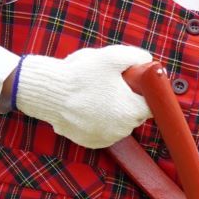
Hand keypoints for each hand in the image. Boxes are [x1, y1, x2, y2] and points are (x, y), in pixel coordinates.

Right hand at [13, 45, 153, 148]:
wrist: (47, 92)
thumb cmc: (79, 74)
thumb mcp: (111, 57)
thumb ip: (136, 56)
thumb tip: (148, 60)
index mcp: (132, 111)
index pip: (151, 104)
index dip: (142, 92)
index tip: (132, 84)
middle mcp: (122, 130)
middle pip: (135, 114)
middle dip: (128, 101)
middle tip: (111, 86)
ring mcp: (106, 138)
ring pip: (119, 123)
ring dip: (113, 112)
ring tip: (95, 95)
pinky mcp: (92, 143)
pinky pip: (103, 131)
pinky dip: (99, 121)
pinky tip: (87, 107)